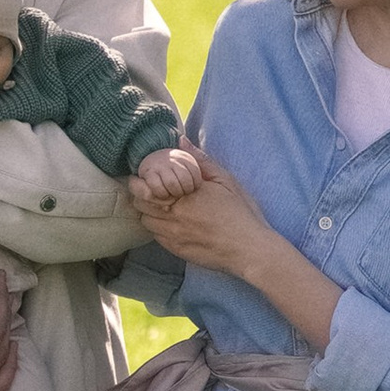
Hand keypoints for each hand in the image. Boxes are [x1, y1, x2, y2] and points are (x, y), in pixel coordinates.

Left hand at [133, 147, 281, 278]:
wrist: (249, 249)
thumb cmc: (240, 212)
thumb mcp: (225, 180)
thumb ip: (200, 160)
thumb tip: (180, 141)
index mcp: (183, 195)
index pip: (146, 186)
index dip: (141, 180)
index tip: (146, 176)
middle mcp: (173, 216)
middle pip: (141, 204)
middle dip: (142, 195)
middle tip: (152, 190)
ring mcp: (173, 235)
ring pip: (146, 221)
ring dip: (149, 212)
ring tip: (162, 206)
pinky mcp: (176, 250)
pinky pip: (156, 236)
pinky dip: (158, 228)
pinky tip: (172, 223)